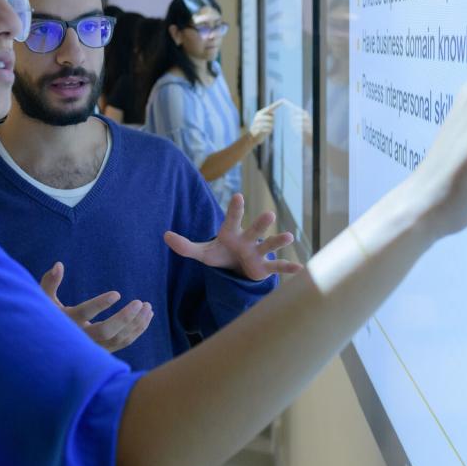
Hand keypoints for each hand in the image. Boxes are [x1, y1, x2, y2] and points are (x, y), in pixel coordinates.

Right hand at [39, 262, 153, 352]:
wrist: (51, 347)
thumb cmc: (49, 316)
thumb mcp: (44, 300)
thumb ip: (49, 282)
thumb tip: (59, 264)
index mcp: (67, 321)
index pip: (84, 313)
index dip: (100, 304)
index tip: (117, 294)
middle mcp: (81, 337)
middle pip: (105, 331)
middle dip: (124, 318)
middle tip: (139, 302)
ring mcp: (93, 346)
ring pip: (119, 339)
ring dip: (136, 323)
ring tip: (148, 306)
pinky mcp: (104, 351)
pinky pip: (124, 342)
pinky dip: (138, 330)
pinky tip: (147, 316)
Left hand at [164, 194, 299, 281]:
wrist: (234, 269)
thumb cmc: (220, 256)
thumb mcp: (201, 252)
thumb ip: (184, 245)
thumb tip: (164, 235)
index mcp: (232, 233)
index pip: (233, 219)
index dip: (235, 209)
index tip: (239, 196)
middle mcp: (248, 240)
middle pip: (255, 230)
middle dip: (261, 223)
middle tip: (269, 213)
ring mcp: (258, 253)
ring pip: (269, 246)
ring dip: (279, 241)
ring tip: (289, 236)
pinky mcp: (264, 268)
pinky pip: (277, 267)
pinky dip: (288, 268)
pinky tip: (302, 268)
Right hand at [247, 100, 284, 141]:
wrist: (251, 137)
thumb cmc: (259, 129)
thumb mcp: (263, 121)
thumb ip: (268, 116)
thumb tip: (273, 113)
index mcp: (260, 113)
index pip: (270, 107)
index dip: (277, 104)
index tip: (283, 100)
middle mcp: (258, 116)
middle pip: (272, 117)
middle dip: (272, 122)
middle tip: (267, 125)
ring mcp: (258, 122)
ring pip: (271, 123)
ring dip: (270, 127)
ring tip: (265, 129)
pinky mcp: (259, 129)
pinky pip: (268, 129)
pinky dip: (268, 131)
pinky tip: (263, 132)